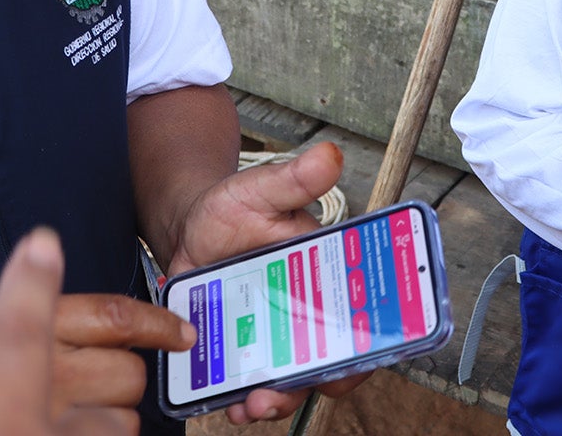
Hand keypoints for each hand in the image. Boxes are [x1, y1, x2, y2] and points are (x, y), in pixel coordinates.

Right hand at [0, 227, 195, 434]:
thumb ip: (39, 297)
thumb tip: (51, 246)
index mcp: (39, 327)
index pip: (116, 318)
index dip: (158, 324)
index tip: (183, 331)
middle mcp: (51, 374)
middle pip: (128, 371)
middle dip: (124, 371)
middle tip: (97, 372)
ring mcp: (54, 419)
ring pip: (124, 414)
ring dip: (112, 409)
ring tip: (74, 406)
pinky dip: (101, 434)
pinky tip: (71, 428)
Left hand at [166, 142, 371, 424]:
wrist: (189, 228)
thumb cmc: (234, 208)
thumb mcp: (260, 190)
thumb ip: (293, 180)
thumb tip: (329, 156)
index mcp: (328, 278)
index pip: (366, 318)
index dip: (372, 344)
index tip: (359, 358)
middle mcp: (309, 315)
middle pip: (332, 363)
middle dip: (321, 384)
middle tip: (293, 386)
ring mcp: (274, 337)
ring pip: (290, 383)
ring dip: (276, 402)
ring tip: (252, 404)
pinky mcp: (239, 352)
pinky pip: (248, 385)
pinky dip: (240, 400)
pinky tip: (226, 402)